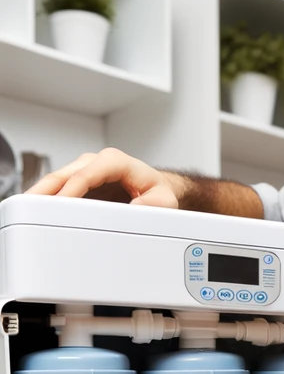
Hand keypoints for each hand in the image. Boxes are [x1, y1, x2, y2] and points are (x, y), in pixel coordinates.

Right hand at [26, 148, 180, 207]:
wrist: (156, 187)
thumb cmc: (158, 191)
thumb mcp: (164, 201)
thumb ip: (152, 206)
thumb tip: (133, 210)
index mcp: (115, 162)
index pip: (85, 175)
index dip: (70, 190)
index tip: (59, 205)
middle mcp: (96, 162)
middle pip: (63, 175)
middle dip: (45, 191)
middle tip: (30, 207)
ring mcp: (85, 170)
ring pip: (56, 181)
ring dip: (41, 195)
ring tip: (29, 211)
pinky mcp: (79, 182)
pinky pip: (60, 189)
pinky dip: (48, 200)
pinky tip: (39, 212)